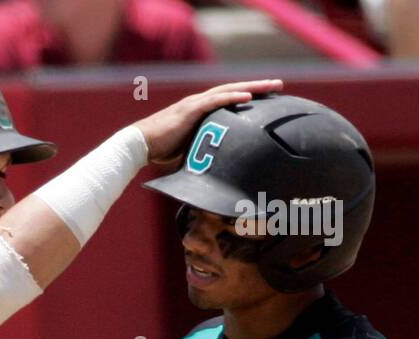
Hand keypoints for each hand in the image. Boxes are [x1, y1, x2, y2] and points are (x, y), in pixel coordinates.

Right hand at [133, 79, 282, 165]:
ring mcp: (195, 105)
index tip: (268, 97)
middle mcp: (199, 103)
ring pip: (229, 91)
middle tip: (279, 85)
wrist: (138, 144)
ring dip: (253, 87)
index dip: (248, 96)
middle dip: (258, 87)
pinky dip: (232, 97)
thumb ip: (202, 154)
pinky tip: (249, 96)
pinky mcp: (190, 110)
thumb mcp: (187, 152)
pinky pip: (215, 101)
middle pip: (234, 90)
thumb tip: (215, 172)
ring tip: (273, 86)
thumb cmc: (158, 151)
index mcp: (199, 112)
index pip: (228, 99)